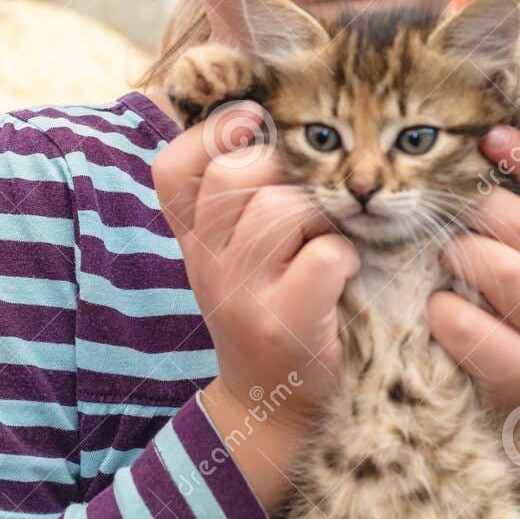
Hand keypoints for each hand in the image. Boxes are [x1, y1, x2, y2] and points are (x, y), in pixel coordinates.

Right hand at [151, 102, 360, 436]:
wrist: (272, 408)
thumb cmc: (266, 308)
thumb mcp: (233, 252)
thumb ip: (235, 193)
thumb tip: (255, 111)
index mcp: (193, 239)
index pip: (172, 167)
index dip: (212, 132)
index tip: (253, 123)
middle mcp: (207, 264)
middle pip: (238, 173)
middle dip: (285, 171)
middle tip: (303, 204)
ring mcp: (242, 295)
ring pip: (284, 207)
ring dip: (320, 215)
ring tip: (322, 242)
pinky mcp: (286, 323)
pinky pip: (326, 253)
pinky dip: (347, 255)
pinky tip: (345, 275)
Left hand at [426, 123, 519, 514]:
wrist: (507, 400)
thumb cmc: (495, 306)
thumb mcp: (511, 252)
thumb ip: (507, 203)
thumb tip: (482, 130)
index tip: (490, 136)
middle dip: (480, 210)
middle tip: (445, 211)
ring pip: (506, 272)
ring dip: (461, 256)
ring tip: (440, 258)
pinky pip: (474, 328)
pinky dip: (444, 314)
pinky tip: (434, 312)